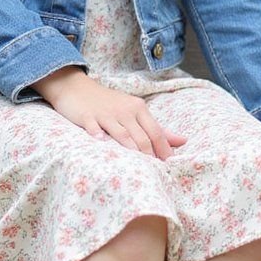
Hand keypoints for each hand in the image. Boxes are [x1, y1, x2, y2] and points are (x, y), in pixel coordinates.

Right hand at [32, 67, 186, 159]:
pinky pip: (94, 127)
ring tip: (136, 167)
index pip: (155, 132)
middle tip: (154, 173)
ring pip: (122, 134)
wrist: (77, 87)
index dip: (163, 150)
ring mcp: (106, 114)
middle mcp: (125, 110)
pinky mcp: (88, 116)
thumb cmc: (109, 104)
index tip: (168, 167)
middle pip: (141, 136)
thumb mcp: (134, 111)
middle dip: (149, 155)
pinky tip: (101, 143)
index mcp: (139, 109)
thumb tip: (183, 141)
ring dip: (130, 150)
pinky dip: (98, 135)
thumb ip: (157, 128)